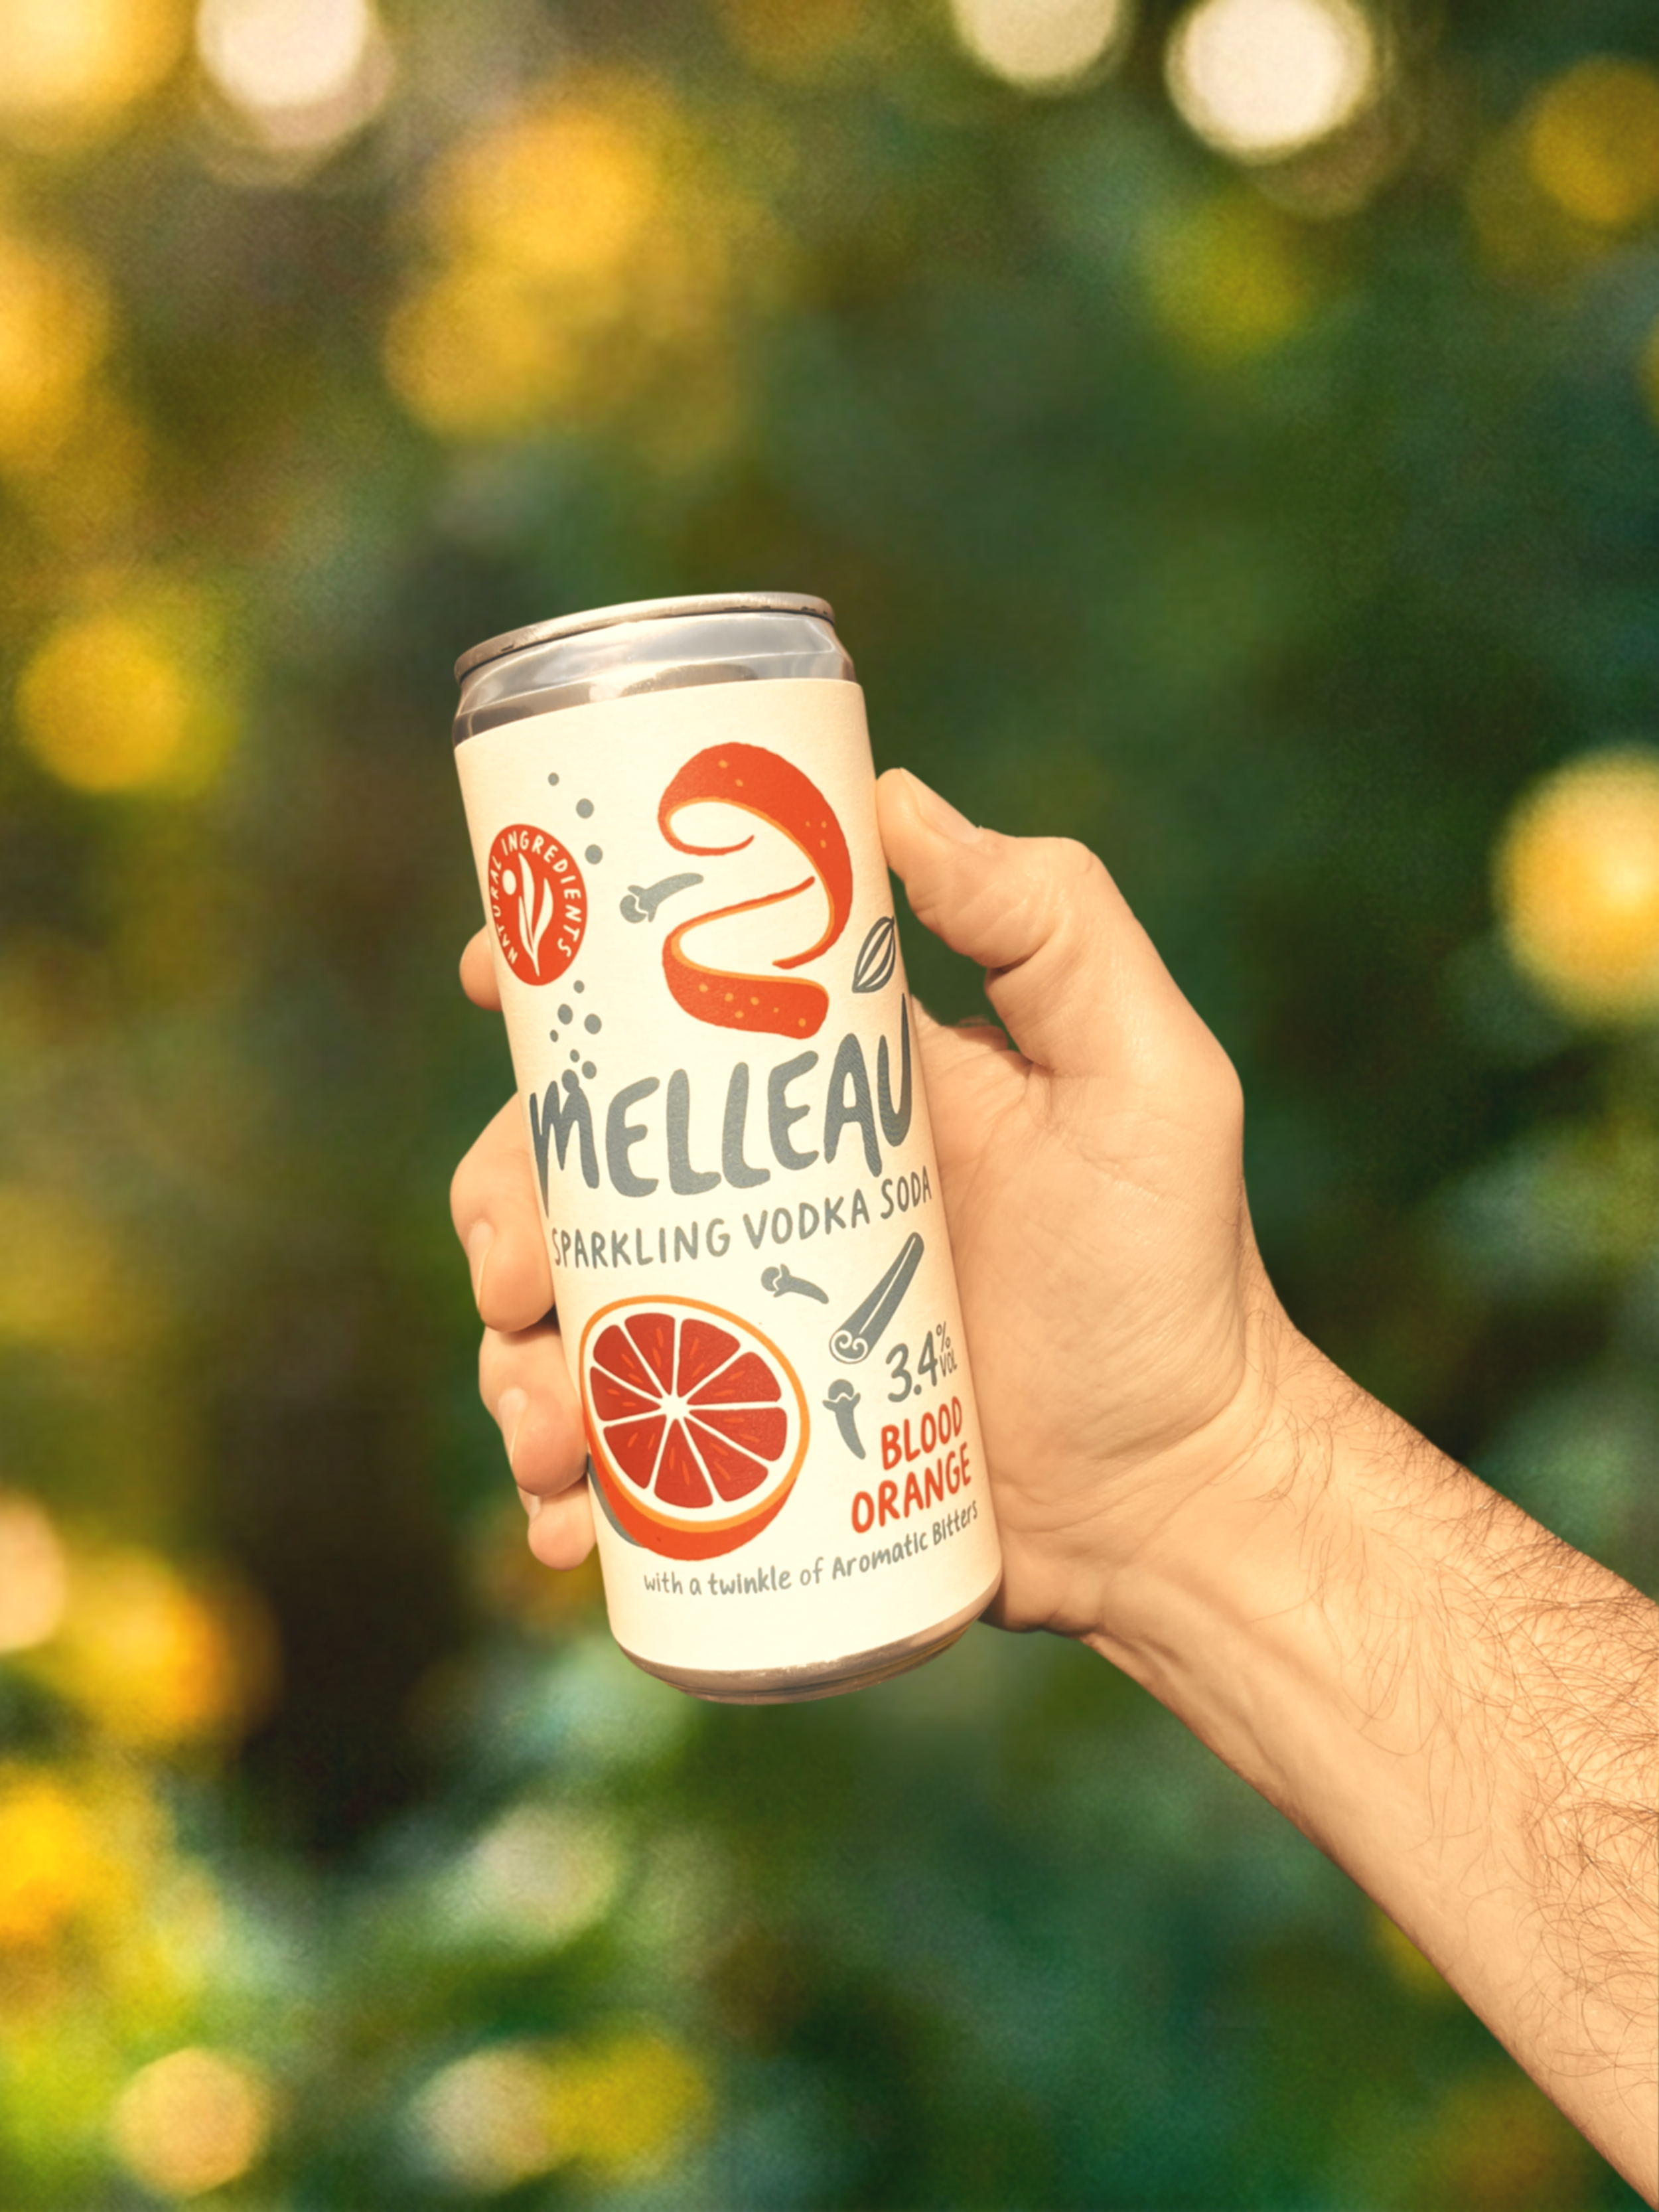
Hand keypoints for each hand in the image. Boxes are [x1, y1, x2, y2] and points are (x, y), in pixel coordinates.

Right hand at [450, 765, 1295, 1633]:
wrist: (1177, 1503)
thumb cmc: (1172, 1282)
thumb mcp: (1143, 1078)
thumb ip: (1053, 921)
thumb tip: (892, 798)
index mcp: (827, 1095)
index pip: (659, 1015)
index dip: (557, 989)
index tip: (494, 981)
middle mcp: (768, 1201)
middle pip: (572, 1172)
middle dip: (504, 1210)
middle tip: (519, 1275)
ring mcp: (746, 1328)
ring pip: (569, 1314)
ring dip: (516, 1363)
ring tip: (553, 1428)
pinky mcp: (744, 1447)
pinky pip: (616, 1455)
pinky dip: (562, 1488)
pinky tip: (568, 1522)